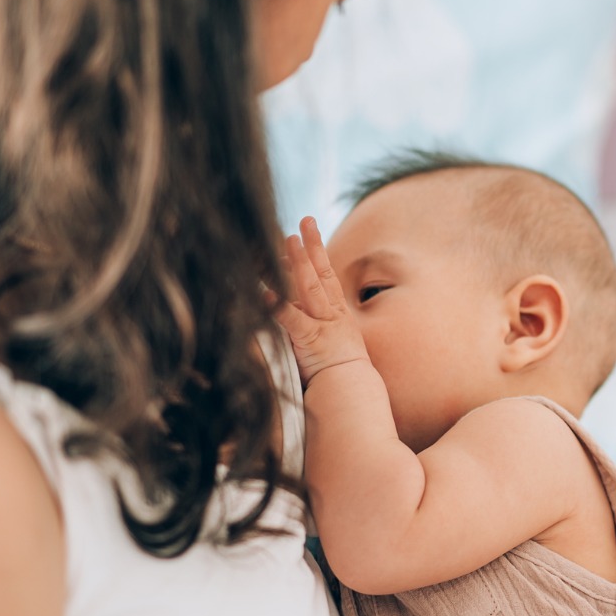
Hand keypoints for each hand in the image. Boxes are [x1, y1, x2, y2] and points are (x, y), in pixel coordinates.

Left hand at [273, 217, 370, 385]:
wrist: (352, 395)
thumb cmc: (340, 376)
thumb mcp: (331, 345)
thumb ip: (313, 327)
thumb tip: (292, 313)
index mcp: (338, 315)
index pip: (327, 277)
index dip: (318, 253)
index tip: (305, 235)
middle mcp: (333, 314)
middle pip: (322, 273)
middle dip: (313, 245)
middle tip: (305, 220)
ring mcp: (324, 325)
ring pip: (310, 287)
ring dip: (298, 262)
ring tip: (287, 240)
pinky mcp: (312, 340)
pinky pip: (292, 319)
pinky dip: (277, 306)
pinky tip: (263, 293)